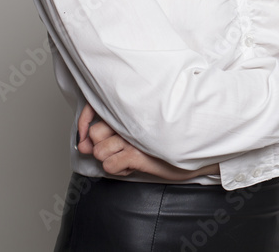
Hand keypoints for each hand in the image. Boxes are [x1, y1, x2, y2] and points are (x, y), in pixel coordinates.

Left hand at [76, 102, 219, 178]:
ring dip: (111, 159)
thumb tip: (81, 144)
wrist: (197, 151)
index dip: (84, 123)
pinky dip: (119, 170)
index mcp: (130, 109)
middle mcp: (130, 120)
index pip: (94, 108)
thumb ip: (107, 136)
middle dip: (101, 146)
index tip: (85, 137)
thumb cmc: (166, 141)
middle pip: (94, 133)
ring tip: (129, 157)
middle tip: (119, 149)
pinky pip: (110, 166)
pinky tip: (133, 166)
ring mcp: (134, 137)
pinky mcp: (138, 154)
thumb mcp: (137, 134)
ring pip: (99, 151)